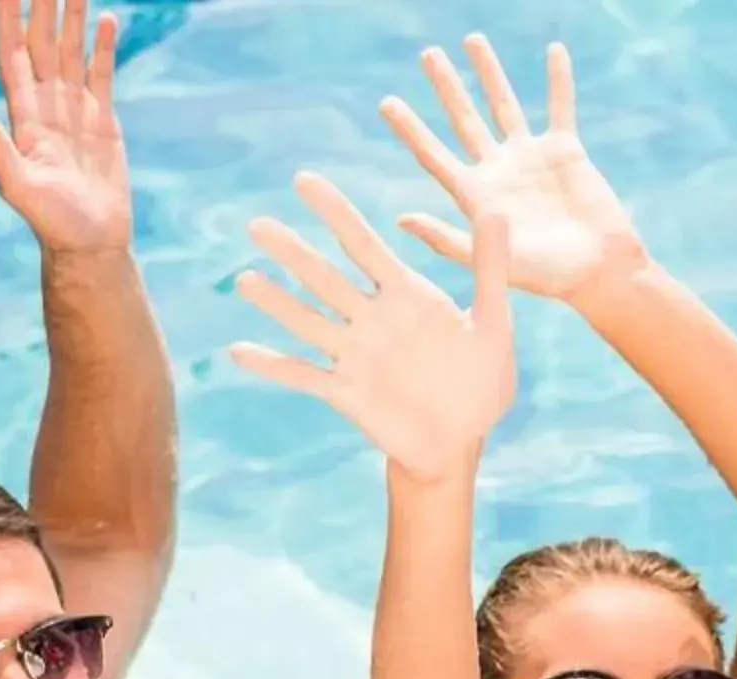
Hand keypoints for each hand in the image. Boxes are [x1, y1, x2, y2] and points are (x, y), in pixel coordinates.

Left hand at [0, 0, 132, 254]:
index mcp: (22, 115)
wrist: (90, 244)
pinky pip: (101, 74)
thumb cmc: (51, 221)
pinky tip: (107, 20)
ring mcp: (75, 111)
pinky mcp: (103, 122)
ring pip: (70, 52)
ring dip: (72, 18)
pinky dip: (103, 47)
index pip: (13, 54)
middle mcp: (46, 105)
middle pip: (42, 44)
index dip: (7, 19)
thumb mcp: (16, 183)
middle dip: (42, 7)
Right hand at [228, 177, 515, 478]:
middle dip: (293, 253)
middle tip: (258, 225)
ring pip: (308, 322)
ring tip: (246, 281)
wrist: (462, 441)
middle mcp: (372, 319)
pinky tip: (240, 350)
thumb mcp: (493, 322)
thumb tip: (497, 208)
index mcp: (406, 296)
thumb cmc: (481, 380)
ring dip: (277, 303)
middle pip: (325, 279)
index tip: (303, 180)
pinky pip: (303, 376)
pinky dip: (273, 365)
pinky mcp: (346, 393)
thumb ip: (490, 268)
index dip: (335, 214)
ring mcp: (355, 355)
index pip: (364, 246)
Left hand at [382, 36, 650, 303]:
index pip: (435, 155)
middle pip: (464, 120)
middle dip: (446, 87)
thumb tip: (401, 218)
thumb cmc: (549, 276)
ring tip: (472, 40)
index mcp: (477, 197)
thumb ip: (449, 240)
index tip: (387, 103)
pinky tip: (553, 50)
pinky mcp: (565, 151)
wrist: (600, 271)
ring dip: (489, 72)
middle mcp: (500, 171)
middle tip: (427, 55)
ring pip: (504, 105)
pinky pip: (560, 107)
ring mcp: (531, 158)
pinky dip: (558, 79)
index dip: (411, 130)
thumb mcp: (495, 262)